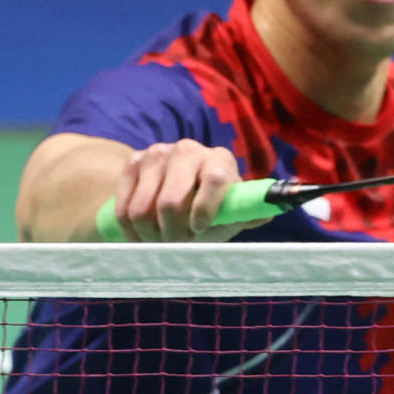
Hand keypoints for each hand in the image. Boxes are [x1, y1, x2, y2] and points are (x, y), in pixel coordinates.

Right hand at [113, 139, 263, 241]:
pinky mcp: (133, 161)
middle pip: (171, 201)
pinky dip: (131, 230)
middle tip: (177, 243)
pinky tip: (143, 234)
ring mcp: (158, 153)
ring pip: (142, 209)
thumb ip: (247, 213)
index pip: (216, 178)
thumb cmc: (211, 206)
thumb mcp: (230, 212)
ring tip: (162, 240)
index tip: (199, 229)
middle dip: (173, 232)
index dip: (206, 208)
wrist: (176, 190)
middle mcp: (189, 150)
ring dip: (150, 235)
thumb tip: (269, 212)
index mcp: (220, 159)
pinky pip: (123, 207)